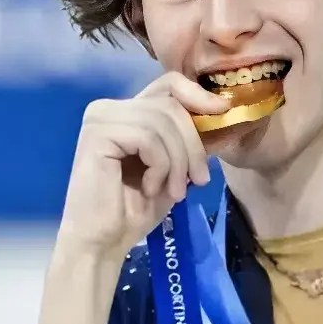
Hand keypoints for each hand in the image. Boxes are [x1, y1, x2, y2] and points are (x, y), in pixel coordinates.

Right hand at [54, 68, 226, 263]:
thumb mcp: (172, 169)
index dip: (198, 94)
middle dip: (193, 146)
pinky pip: (148, 138)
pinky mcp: (97, 133)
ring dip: (179, 162)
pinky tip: (151, 188)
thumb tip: (225, 114)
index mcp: (125, 111)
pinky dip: (161, 167)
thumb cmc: (135, 207)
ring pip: (162, 122)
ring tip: (175, 192)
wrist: (102, 239)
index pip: (168, 84)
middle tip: (199, 181)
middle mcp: (108, 107)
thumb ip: (188, 141)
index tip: (223, 112)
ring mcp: (100, 118)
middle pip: (171, 106)